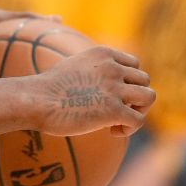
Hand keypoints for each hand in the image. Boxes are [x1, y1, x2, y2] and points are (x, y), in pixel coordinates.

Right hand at [31, 46, 154, 137]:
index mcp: (103, 54)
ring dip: (139, 111)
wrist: (36, 100)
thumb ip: (94, 68)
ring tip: (120, 121)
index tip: (112, 95)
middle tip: (117, 111)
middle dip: (135, 98)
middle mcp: (112, 67)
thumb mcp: (75, 65)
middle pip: (145, 80)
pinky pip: (138, 120)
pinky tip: (112, 132)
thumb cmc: (49, 88)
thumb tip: (104, 84)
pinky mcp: (113, 110)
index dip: (128, 82)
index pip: (135, 65)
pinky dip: (129, 129)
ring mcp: (114, 88)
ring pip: (149, 97)